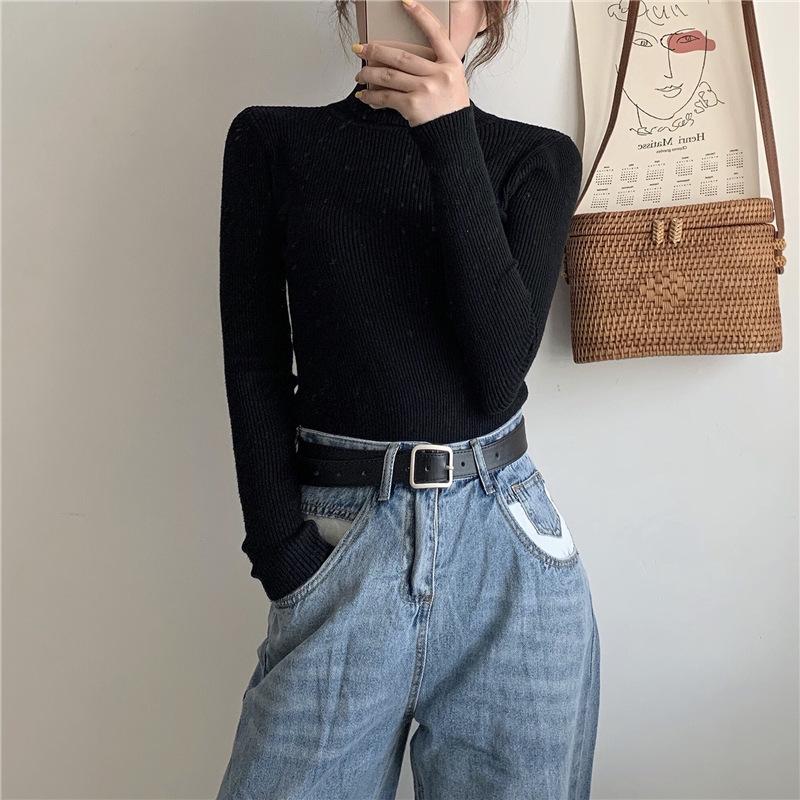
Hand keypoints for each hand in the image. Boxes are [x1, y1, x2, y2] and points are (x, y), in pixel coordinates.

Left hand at [351, 0, 469, 126]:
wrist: (453, 137)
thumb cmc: (450, 110)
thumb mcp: (453, 82)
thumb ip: (435, 67)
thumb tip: (402, 59)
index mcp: (452, 64)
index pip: (436, 33)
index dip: (420, 15)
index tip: (405, 1)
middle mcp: (439, 75)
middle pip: (401, 56)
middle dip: (376, 51)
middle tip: (361, 48)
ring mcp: (426, 90)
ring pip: (389, 76)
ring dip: (369, 74)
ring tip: (359, 74)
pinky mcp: (413, 106)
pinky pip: (386, 97)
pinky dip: (371, 96)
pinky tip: (364, 95)